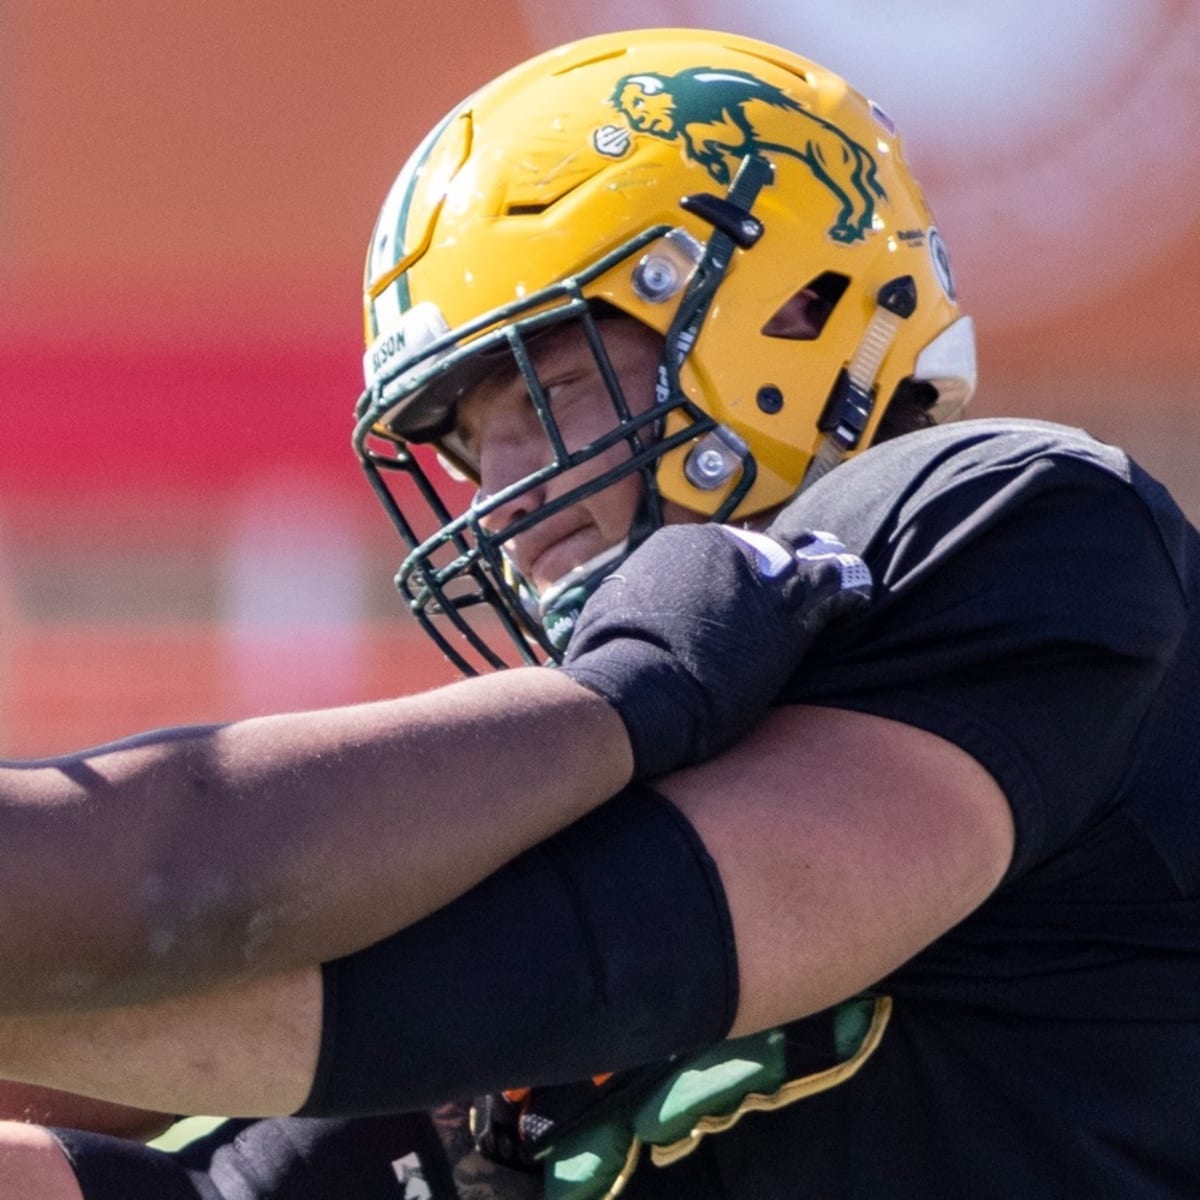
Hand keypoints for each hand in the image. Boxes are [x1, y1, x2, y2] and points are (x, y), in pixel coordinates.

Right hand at [559, 522, 870, 778]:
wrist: (639, 686)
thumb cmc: (612, 663)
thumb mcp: (610, 615)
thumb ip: (630, 601)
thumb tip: (623, 609)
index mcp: (680, 546)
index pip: (723, 548)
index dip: (738, 569)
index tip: (742, 591)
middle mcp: (723, 547)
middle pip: (768, 545)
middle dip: (781, 564)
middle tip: (791, 586)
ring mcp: (761, 573)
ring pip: (810, 553)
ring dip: (821, 568)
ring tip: (835, 579)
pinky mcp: (791, 609)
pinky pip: (838, 584)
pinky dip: (850, 592)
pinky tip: (857, 602)